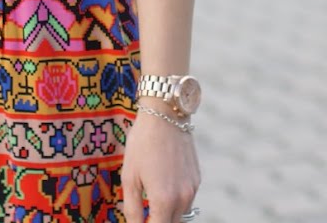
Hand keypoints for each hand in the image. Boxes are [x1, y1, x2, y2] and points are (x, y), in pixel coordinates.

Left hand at [121, 107, 199, 221]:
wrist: (166, 114)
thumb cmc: (142, 143)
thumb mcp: (129, 177)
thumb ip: (132, 208)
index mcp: (164, 200)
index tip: (137, 221)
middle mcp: (183, 198)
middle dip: (157, 221)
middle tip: (143, 213)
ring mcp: (193, 189)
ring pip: (181, 215)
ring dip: (167, 214)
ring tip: (151, 203)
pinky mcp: (197, 179)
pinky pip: (187, 200)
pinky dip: (175, 202)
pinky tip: (162, 187)